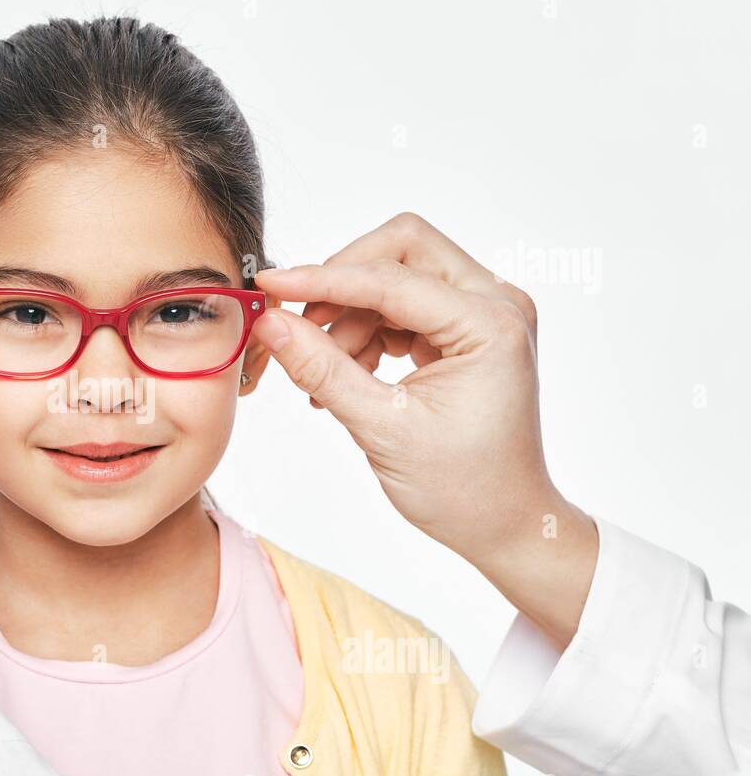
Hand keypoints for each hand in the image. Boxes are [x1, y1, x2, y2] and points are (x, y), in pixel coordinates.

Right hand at [252, 213, 597, 647]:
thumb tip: (270, 322)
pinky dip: (366, 332)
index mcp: (490, 324)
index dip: (323, 280)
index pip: (392, 279)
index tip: (270, 285)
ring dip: (350, 316)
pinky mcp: (465, 330)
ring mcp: (483, 314)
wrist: (505, 525)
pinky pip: (402, 306)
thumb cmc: (463, 488)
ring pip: (396, 277)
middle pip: (402, 250)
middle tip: (299, 323)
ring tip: (326, 375)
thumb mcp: (382, 429)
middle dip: (343, 281)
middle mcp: (495, 304)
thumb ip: (323, 369)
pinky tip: (347, 375)